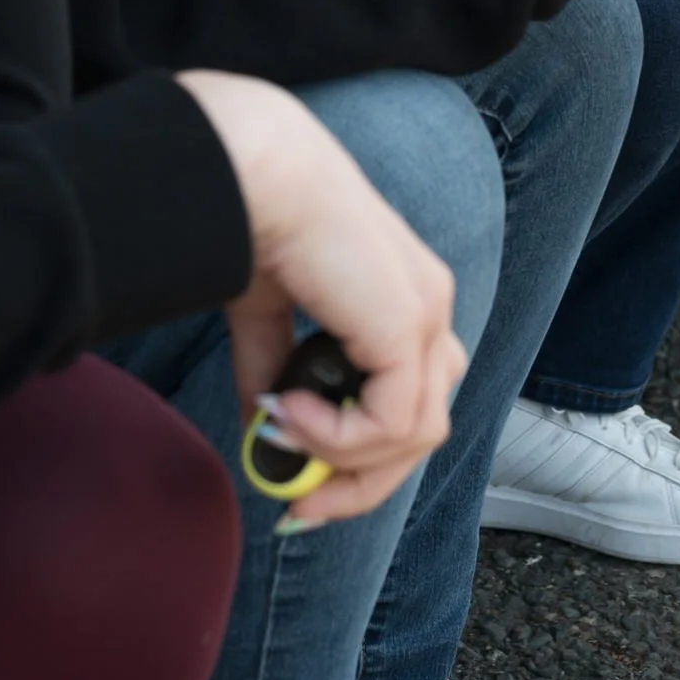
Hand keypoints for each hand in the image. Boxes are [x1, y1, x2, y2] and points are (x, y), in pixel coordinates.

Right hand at [174, 71, 463, 528]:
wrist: (252, 172)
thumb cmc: (254, 218)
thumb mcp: (264, 310)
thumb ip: (275, 364)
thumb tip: (267, 424)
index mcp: (402, 294)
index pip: (411, 397)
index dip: (361, 458)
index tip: (300, 493)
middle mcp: (427, 304)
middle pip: (423, 428)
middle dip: (359, 482)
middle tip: (298, 506)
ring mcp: (424, 314)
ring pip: (416, 434)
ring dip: (342, 458)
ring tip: (282, 431)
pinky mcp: (407, 325)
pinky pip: (391, 424)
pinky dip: (337, 437)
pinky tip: (288, 410)